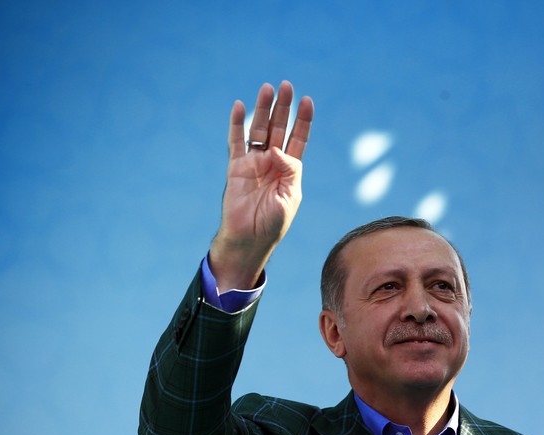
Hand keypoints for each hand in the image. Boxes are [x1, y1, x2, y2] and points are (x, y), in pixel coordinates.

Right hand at [210, 81, 313, 290]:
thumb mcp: (290, 197)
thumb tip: (276, 150)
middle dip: (283, 107)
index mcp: (290, 170)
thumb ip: (289, 170)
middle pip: (280, 128)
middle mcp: (272, 162)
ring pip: (259, 130)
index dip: (303, 120)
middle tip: (287, 85)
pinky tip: (238, 106)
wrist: (249, 239)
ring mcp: (254, 163)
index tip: (307, 100)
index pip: (299, 138)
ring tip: (267, 89)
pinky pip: (236, 142)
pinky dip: (236, 124)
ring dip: (263, 109)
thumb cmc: (273, 223)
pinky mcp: (236, 168)